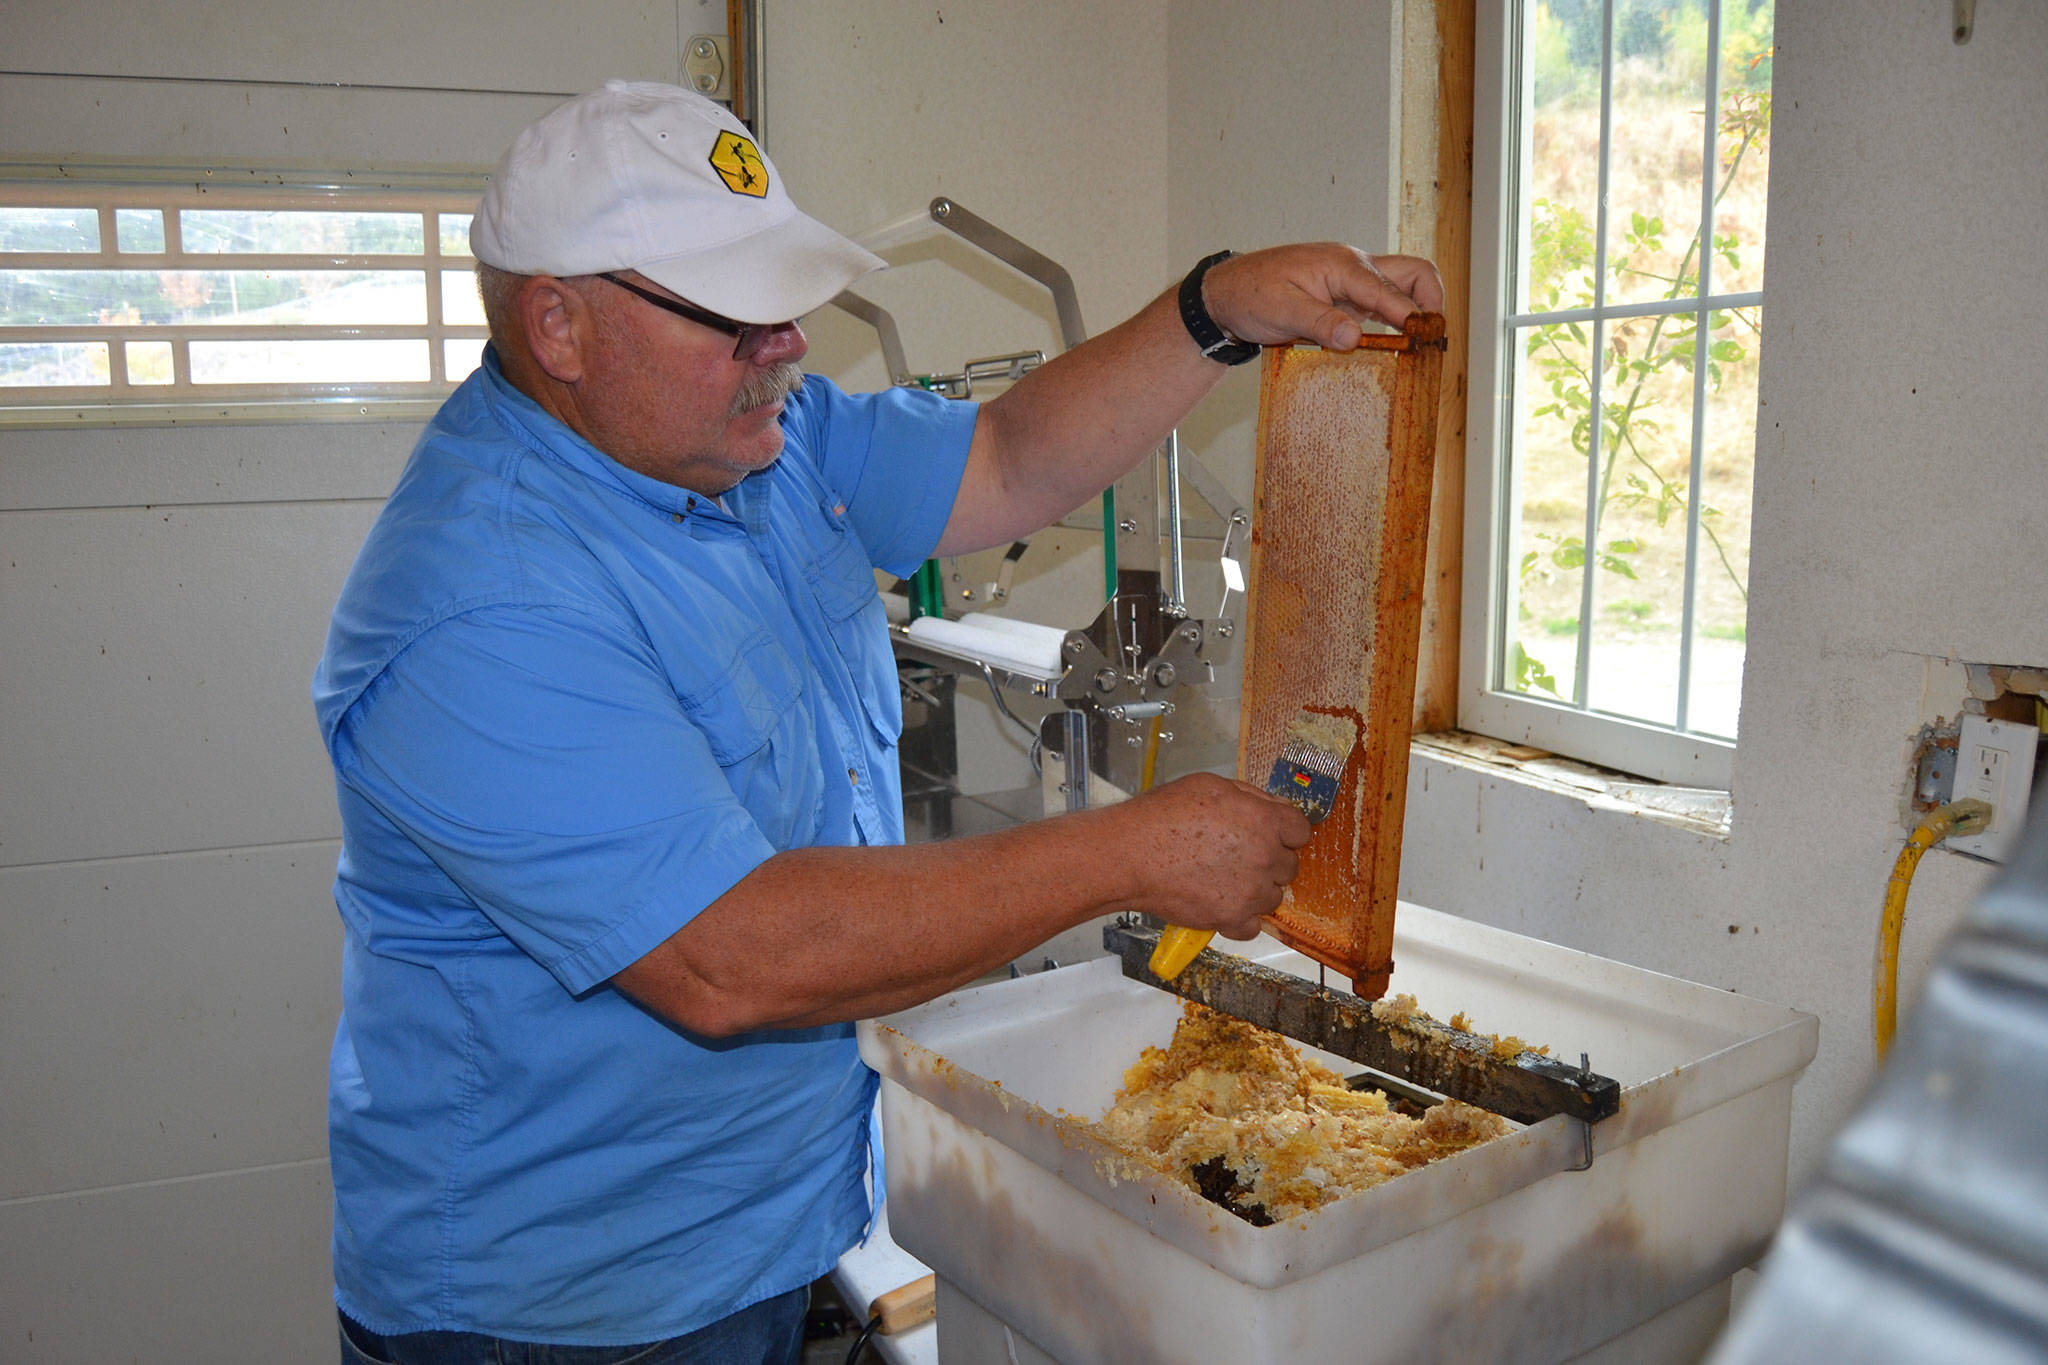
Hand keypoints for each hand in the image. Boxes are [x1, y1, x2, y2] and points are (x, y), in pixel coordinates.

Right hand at [1118, 772, 1312, 938]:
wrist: (1130, 855)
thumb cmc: (1162, 817)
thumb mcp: (1211, 786)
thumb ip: (1251, 797)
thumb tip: (1274, 808)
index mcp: (1265, 820)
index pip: (1301, 831)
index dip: (1284, 831)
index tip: (1272, 834)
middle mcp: (1265, 857)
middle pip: (1289, 866)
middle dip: (1269, 860)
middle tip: (1239, 855)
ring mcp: (1251, 891)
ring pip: (1273, 896)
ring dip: (1255, 890)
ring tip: (1224, 878)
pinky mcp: (1232, 919)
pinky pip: (1253, 925)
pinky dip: (1240, 918)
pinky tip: (1221, 902)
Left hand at [1202, 243, 1443, 351]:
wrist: (1227, 293)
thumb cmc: (1251, 294)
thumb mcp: (1282, 310)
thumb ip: (1320, 323)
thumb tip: (1354, 338)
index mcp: (1342, 264)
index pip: (1386, 288)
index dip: (1409, 313)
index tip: (1424, 338)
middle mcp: (1354, 268)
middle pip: (1411, 273)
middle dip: (1430, 300)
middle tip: (1433, 337)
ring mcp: (1352, 283)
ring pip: (1401, 288)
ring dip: (1416, 312)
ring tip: (1424, 345)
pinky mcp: (1345, 299)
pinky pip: (1381, 305)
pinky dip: (1395, 321)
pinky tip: (1396, 347)